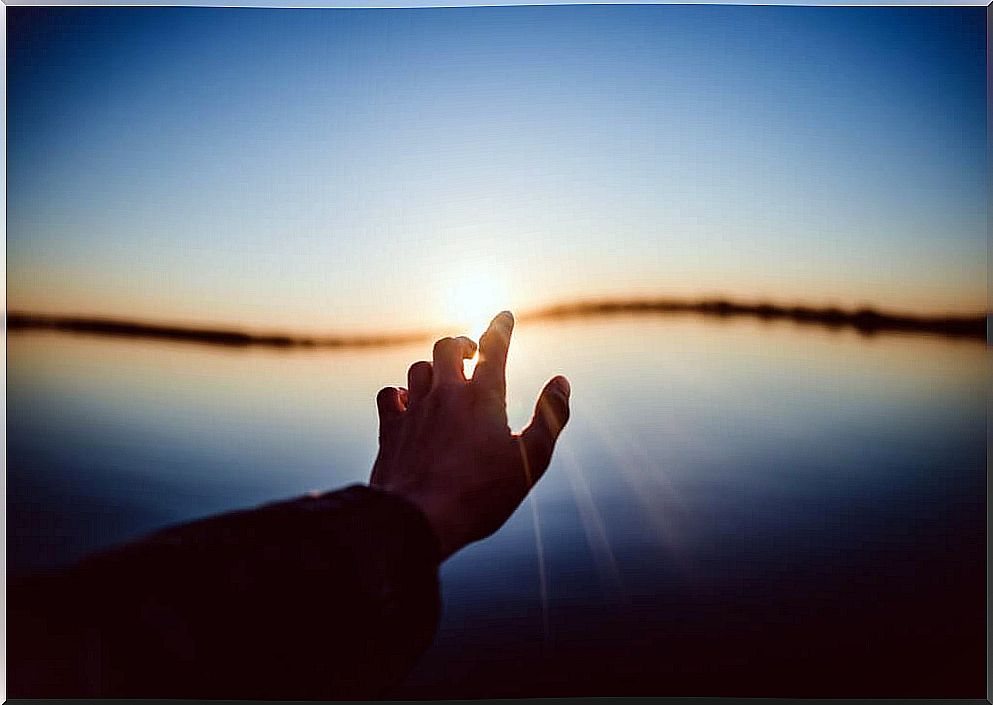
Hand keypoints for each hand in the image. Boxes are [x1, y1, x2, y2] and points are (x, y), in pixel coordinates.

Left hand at [370, 311, 570, 559]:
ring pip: (419, 368)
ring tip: (444, 380)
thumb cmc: (481, 494)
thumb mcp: (531, 460)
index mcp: (483, 397)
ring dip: (433, 368)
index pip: (494, 347)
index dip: (500, 327)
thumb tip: (562, 382)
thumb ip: (551, 418)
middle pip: (448, 346)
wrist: (417, 519)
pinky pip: (389, 395)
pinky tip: (407, 402)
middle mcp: (445, 394)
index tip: (504, 316)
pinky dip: (400, 393)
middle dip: (462, 343)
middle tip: (471, 353)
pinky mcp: (390, 429)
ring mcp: (414, 410)